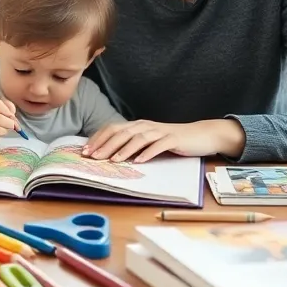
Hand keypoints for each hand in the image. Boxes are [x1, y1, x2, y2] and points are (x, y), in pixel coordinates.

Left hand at [82, 119, 244, 162]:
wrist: (201, 135)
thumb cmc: (172, 141)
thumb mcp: (149, 141)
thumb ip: (131, 144)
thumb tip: (109, 154)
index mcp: (137, 125)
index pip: (113, 128)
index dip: (98, 138)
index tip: (85, 150)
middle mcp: (146, 126)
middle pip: (122, 132)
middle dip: (105, 144)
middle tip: (93, 156)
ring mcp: (160, 131)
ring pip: (138, 138)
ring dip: (123, 149)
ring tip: (113, 160)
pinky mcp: (173, 139)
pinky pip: (159, 145)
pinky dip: (148, 152)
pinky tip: (139, 160)